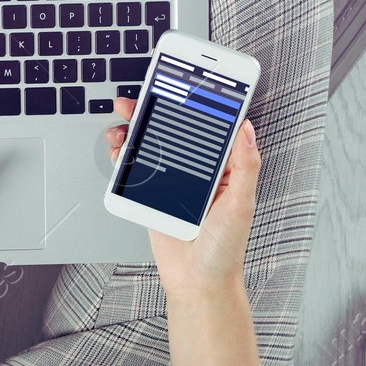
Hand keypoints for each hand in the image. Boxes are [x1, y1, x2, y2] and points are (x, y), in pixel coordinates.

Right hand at [105, 96, 260, 303]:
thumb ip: (246, 165)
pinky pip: (136, 168)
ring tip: (123, 123)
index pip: (209, 126)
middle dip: (154, 110)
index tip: (181, 84)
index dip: (196, 102)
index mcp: (224, 168)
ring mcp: (173, 181)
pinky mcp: (153, 194)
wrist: (197, 282)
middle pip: (174, 130)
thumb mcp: (241, 205)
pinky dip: (124, 155)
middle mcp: (198, 170)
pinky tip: (119, 148)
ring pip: (151, 145)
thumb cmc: (225, 249)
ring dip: (134, 130)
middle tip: (139, 98)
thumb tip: (247, 128)